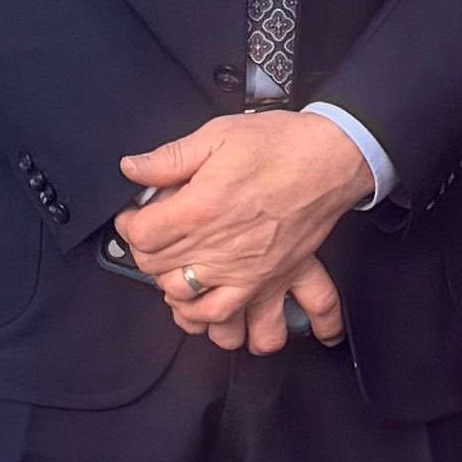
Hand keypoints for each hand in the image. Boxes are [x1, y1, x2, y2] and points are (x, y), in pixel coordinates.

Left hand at [113, 112, 373, 345]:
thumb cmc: (279, 145)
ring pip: (193, 307)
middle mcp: (219, 250)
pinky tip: (214, 316)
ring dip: (178, 296)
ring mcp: (246, 272)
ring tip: (179, 277)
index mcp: (199, 210)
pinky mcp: (272, 281)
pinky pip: (244, 322)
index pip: (140, 237)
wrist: (332, 159)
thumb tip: (132, 169)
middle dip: (149, 256)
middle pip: (159, 273)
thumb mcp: (217, 136)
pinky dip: (224, 326)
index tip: (135, 216)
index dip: (129, 225)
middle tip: (157, 238)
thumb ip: (169, 158)